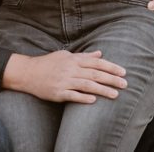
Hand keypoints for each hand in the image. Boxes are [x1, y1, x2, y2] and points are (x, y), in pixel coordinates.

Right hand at [2, 50, 126, 103]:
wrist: (28, 73)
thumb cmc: (48, 63)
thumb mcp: (66, 55)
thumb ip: (83, 56)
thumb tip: (100, 53)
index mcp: (73, 59)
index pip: (96, 62)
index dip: (111, 67)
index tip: (123, 72)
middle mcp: (70, 69)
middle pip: (94, 74)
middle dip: (111, 79)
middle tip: (125, 84)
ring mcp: (63, 81)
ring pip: (86, 85)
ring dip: (102, 90)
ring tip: (115, 94)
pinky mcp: (57, 92)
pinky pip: (72, 95)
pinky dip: (83, 98)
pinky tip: (93, 100)